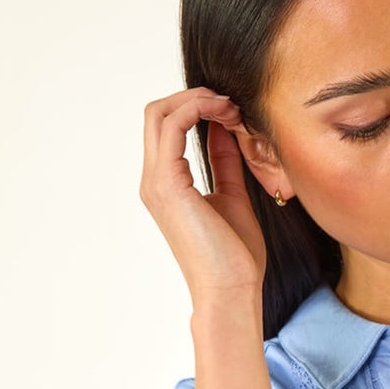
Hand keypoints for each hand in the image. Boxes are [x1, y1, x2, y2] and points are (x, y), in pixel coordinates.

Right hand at [140, 87, 267, 303]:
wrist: (231, 292)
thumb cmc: (235, 258)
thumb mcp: (233, 197)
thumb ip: (225, 163)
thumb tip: (225, 129)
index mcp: (167, 184)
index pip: (168, 127)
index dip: (199, 108)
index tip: (234, 111)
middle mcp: (154, 180)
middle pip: (156, 113)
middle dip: (195, 97)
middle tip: (231, 102)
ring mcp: (156, 182)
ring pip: (160, 113)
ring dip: (199, 100)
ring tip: (232, 107)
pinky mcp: (168, 185)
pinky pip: (172, 128)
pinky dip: (197, 110)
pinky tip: (226, 115)